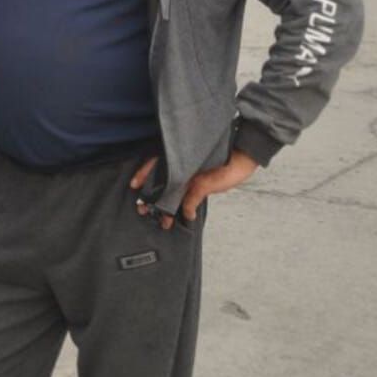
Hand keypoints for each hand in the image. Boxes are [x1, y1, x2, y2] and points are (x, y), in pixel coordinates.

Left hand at [128, 148, 258, 230]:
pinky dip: (188, 210)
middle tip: (141, 208)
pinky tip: (189, 216)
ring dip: (166, 207)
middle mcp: (183, 163)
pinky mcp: (203, 183)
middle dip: (150, 195)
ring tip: (163, 221)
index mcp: (181, 158)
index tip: (133, 184)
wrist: (244, 156)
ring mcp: (191, 173)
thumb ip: (191, 184)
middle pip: (159, 178)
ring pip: (171, 190)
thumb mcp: (203, 173)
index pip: (156, 162)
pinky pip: (190, 200)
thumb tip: (185, 202)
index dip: (144, 173)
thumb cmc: (222, 162)